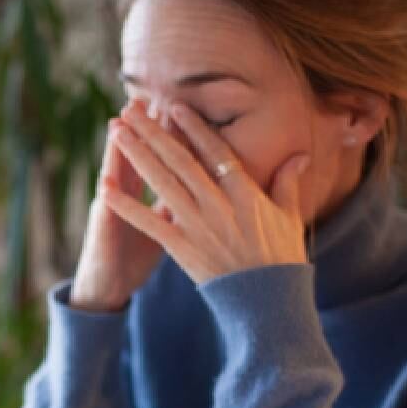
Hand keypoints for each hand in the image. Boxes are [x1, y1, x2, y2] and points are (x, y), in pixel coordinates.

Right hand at [70, 115, 170, 311]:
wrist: (105, 287)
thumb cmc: (132, 257)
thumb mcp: (162, 227)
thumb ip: (177, 203)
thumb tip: (202, 183)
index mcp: (142, 194)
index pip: (159, 159)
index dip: (168, 135)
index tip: (178, 108)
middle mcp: (123, 197)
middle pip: (137, 157)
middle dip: (143, 130)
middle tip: (150, 98)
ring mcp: (110, 213)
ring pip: (114, 177)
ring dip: (116, 152)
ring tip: (118, 124)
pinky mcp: (102, 235)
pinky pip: (105, 218)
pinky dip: (106, 201)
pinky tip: (104, 183)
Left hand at [105, 101, 309, 284]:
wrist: (268, 301)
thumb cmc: (281, 259)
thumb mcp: (289, 216)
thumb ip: (288, 182)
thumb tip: (300, 154)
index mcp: (244, 193)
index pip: (215, 151)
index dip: (193, 127)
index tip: (174, 106)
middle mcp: (219, 204)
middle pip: (181, 160)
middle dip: (154, 132)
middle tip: (131, 109)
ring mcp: (198, 225)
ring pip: (162, 182)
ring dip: (137, 155)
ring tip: (117, 132)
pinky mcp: (182, 248)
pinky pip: (148, 223)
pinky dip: (126, 206)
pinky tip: (105, 189)